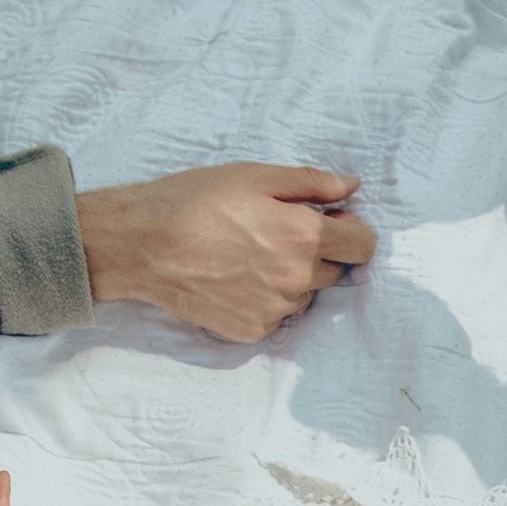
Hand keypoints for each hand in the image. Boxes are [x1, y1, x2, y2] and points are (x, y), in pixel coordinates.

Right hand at [74, 161, 375, 342]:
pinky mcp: (250, 330)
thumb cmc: (196, 201)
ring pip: (304, 295)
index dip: (351, 230)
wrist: (142, 245)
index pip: (363, 245)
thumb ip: (312, 183)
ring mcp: (273, 309)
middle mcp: (296, 279)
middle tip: (275, 234)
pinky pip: (275, 315)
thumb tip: (351, 186)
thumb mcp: (256, 175)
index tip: (330, 222)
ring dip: (291, 279)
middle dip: (318, 253)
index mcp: (305, 236)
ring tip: (248, 255)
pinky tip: (234, 278)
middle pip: (335, 271)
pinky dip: (263, 300)